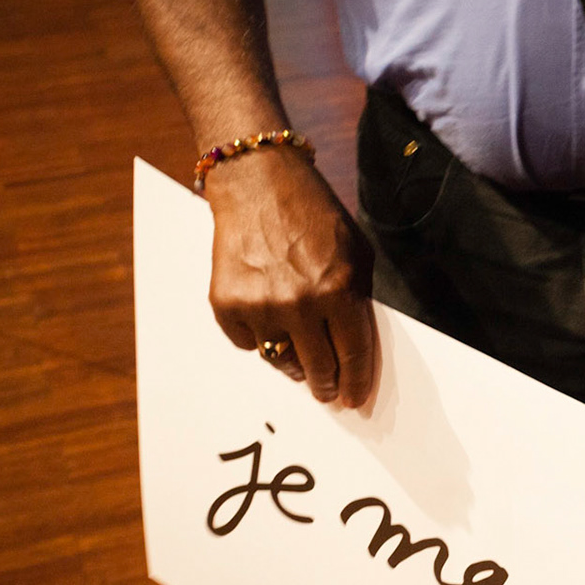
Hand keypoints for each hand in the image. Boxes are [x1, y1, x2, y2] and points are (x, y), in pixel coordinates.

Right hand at [205, 145, 378, 407]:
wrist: (258, 184)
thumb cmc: (315, 217)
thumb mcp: (357, 255)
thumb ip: (358, 301)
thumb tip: (356, 348)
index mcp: (338, 291)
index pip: (352, 356)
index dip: (354, 383)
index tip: (352, 399)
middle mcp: (299, 303)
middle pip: (317, 368)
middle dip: (325, 385)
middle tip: (326, 391)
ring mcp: (259, 305)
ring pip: (279, 359)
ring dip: (291, 361)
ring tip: (298, 352)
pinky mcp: (226, 304)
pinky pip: (247, 342)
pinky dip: (258, 335)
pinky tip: (265, 312)